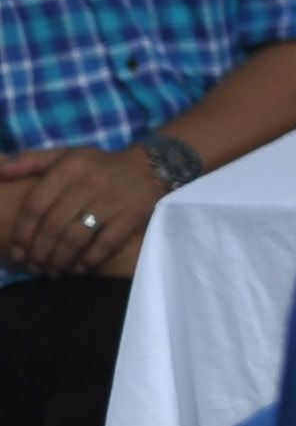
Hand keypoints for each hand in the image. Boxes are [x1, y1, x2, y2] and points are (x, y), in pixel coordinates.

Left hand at [0, 151, 157, 279]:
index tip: (17, 252)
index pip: (36, 205)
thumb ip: (33, 160)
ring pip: (76, 238)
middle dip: (39, 252)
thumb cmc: (99, 166)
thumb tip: (2, 171)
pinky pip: (104, 245)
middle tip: (34, 266)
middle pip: (54, 226)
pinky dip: (88, 261)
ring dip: (60, 259)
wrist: (151, 168)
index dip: (23, 233)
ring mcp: (113, 200)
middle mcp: (90, 182)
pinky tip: (79, 268)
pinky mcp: (132, 216)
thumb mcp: (67, 155)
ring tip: (52, 270)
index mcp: (70, 167)